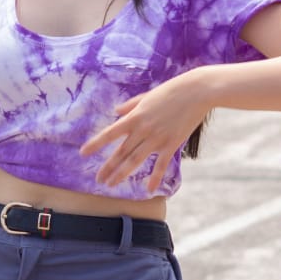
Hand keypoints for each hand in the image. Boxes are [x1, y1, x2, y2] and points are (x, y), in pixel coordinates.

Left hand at [80, 71, 213, 192]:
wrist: (197, 91)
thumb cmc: (173, 90)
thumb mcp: (147, 95)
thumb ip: (131, 105)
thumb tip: (116, 111)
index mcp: (135, 116)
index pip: (110, 133)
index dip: (96, 144)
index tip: (83, 153)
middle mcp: (143, 129)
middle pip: (121, 152)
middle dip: (108, 167)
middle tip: (98, 180)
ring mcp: (157, 138)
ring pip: (135, 160)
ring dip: (122, 174)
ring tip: (111, 185)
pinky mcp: (172, 143)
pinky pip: (161, 165)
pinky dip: (155, 178)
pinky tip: (149, 189)